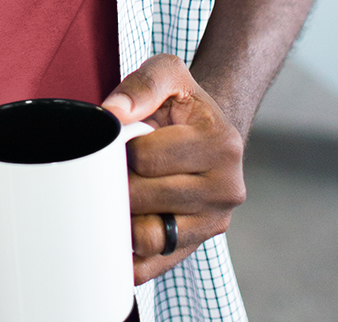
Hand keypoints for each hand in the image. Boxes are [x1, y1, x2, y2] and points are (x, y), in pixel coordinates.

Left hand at [101, 55, 245, 283]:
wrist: (209, 131)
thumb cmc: (184, 101)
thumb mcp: (167, 72)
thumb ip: (141, 84)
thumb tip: (111, 114)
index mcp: (222, 144)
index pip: (146, 157)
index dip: (120, 148)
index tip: (121, 140)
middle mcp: (227, 189)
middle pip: (144, 198)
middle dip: (117, 182)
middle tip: (111, 167)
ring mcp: (214, 223)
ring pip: (149, 237)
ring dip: (120, 218)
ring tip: (114, 193)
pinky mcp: (197, 246)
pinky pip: (154, 265)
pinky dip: (129, 257)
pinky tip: (115, 237)